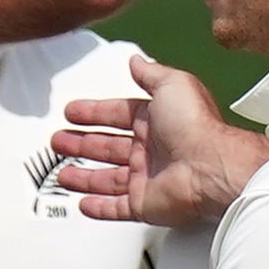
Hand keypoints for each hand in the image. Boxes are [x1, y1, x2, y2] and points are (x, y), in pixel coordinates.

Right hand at [53, 67, 264, 230]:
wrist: (209, 166)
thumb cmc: (195, 125)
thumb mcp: (172, 84)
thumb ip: (150, 73)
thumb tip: (137, 60)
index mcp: (155, 122)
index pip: (116, 115)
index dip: (93, 113)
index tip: (73, 112)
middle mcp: (150, 150)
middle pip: (107, 147)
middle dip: (81, 144)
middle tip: (60, 141)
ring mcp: (147, 178)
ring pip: (107, 179)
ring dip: (84, 177)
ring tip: (62, 174)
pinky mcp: (145, 204)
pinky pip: (117, 208)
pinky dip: (99, 208)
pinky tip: (83, 205)